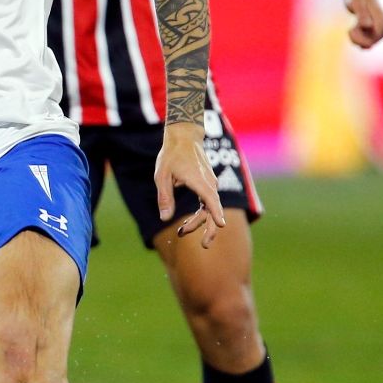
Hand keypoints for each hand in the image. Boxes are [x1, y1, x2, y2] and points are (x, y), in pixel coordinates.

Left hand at [155, 123, 224, 248]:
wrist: (184, 137)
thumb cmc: (171, 155)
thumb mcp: (161, 176)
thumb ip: (164, 197)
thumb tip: (164, 219)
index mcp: (198, 181)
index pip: (210, 199)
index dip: (216, 213)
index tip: (221, 224)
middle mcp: (209, 183)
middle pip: (213, 209)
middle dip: (209, 228)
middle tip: (205, 245)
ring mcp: (210, 184)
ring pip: (209, 208)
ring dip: (198, 222)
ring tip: (181, 233)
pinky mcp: (208, 185)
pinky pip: (207, 202)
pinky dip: (200, 214)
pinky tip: (187, 223)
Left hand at [343, 0, 382, 48]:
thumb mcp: (357, 5)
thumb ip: (362, 15)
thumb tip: (367, 26)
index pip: (370, 41)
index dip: (358, 35)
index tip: (355, 23)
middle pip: (369, 44)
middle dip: (357, 37)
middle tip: (353, 24)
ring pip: (367, 45)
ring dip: (356, 37)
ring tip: (354, 25)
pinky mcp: (378, 33)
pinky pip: (366, 44)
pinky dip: (358, 39)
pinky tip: (355, 29)